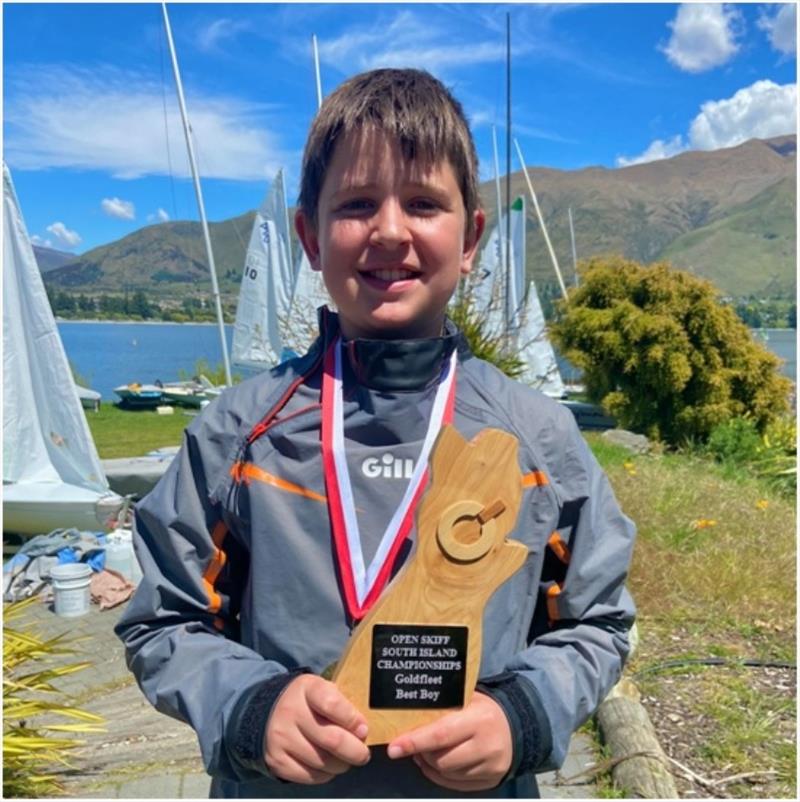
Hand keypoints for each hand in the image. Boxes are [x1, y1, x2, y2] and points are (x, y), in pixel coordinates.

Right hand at [264, 674, 370, 783]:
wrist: (271, 711)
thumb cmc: (309, 701)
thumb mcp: (324, 689)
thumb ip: (343, 703)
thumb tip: (363, 728)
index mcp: (307, 688)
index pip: (332, 704)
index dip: (352, 720)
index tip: (363, 729)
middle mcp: (290, 711)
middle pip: (331, 740)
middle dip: (355, 751)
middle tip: (363, 753)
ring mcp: (281, 737)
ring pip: (323, 762)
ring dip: (341, 765)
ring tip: (346, 759)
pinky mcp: (277, 760)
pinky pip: (310, 775)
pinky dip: (326, 775)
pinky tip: (328, 765)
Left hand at [386, 691, 512, 790]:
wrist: (519, 726)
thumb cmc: (485, 709)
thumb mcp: (468, 699)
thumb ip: (444, 706)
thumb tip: (408, 713)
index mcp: (479, 720)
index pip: (441, 734)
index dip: (415, 741)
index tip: (394, 747)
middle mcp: (486, 746)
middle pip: (442, 759)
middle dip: (420, 753)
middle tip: (408, 745)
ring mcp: (489, 767)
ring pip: (447, 773)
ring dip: (429, 764)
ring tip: (422, 752)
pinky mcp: (490, 781)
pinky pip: (456, 785)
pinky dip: (439, 776)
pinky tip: (433, 764)